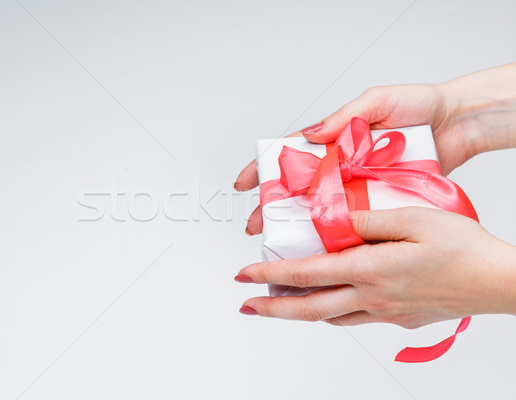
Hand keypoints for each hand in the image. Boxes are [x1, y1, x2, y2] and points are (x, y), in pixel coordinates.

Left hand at [235, 207, 515, 327]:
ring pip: (328, 318)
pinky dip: (329, 313)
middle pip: (308, 308)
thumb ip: (368, 218)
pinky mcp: (397, 318)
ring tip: (276, 306)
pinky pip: (352, 319)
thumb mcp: (413, 218)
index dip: (270, 275)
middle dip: (271, 308)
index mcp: (371, 269)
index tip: (246, 274)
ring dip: (297, 313)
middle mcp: (372, 297)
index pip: (307, 274)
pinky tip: (326, 305)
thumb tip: (336, 218)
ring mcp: (384, 312)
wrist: (498, 282)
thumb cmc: (463, 249)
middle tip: (245, 305)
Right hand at [236, 63, 515, 234]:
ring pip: (324, 210)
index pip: (290, 156)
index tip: (243, 182)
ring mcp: (360, 186)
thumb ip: (344, 118)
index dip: (263, 169)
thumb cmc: (418, 106)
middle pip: (299, 190)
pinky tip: (324, 247)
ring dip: (302, 227)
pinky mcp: (381, 201)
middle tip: (256, 226)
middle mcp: (343, 167)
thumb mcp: (376, 102)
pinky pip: (357, 219)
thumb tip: (313, 134)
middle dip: (273, 208)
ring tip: (284, 245)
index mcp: (335, 141)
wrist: (459, 124)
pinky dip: (340, 233)